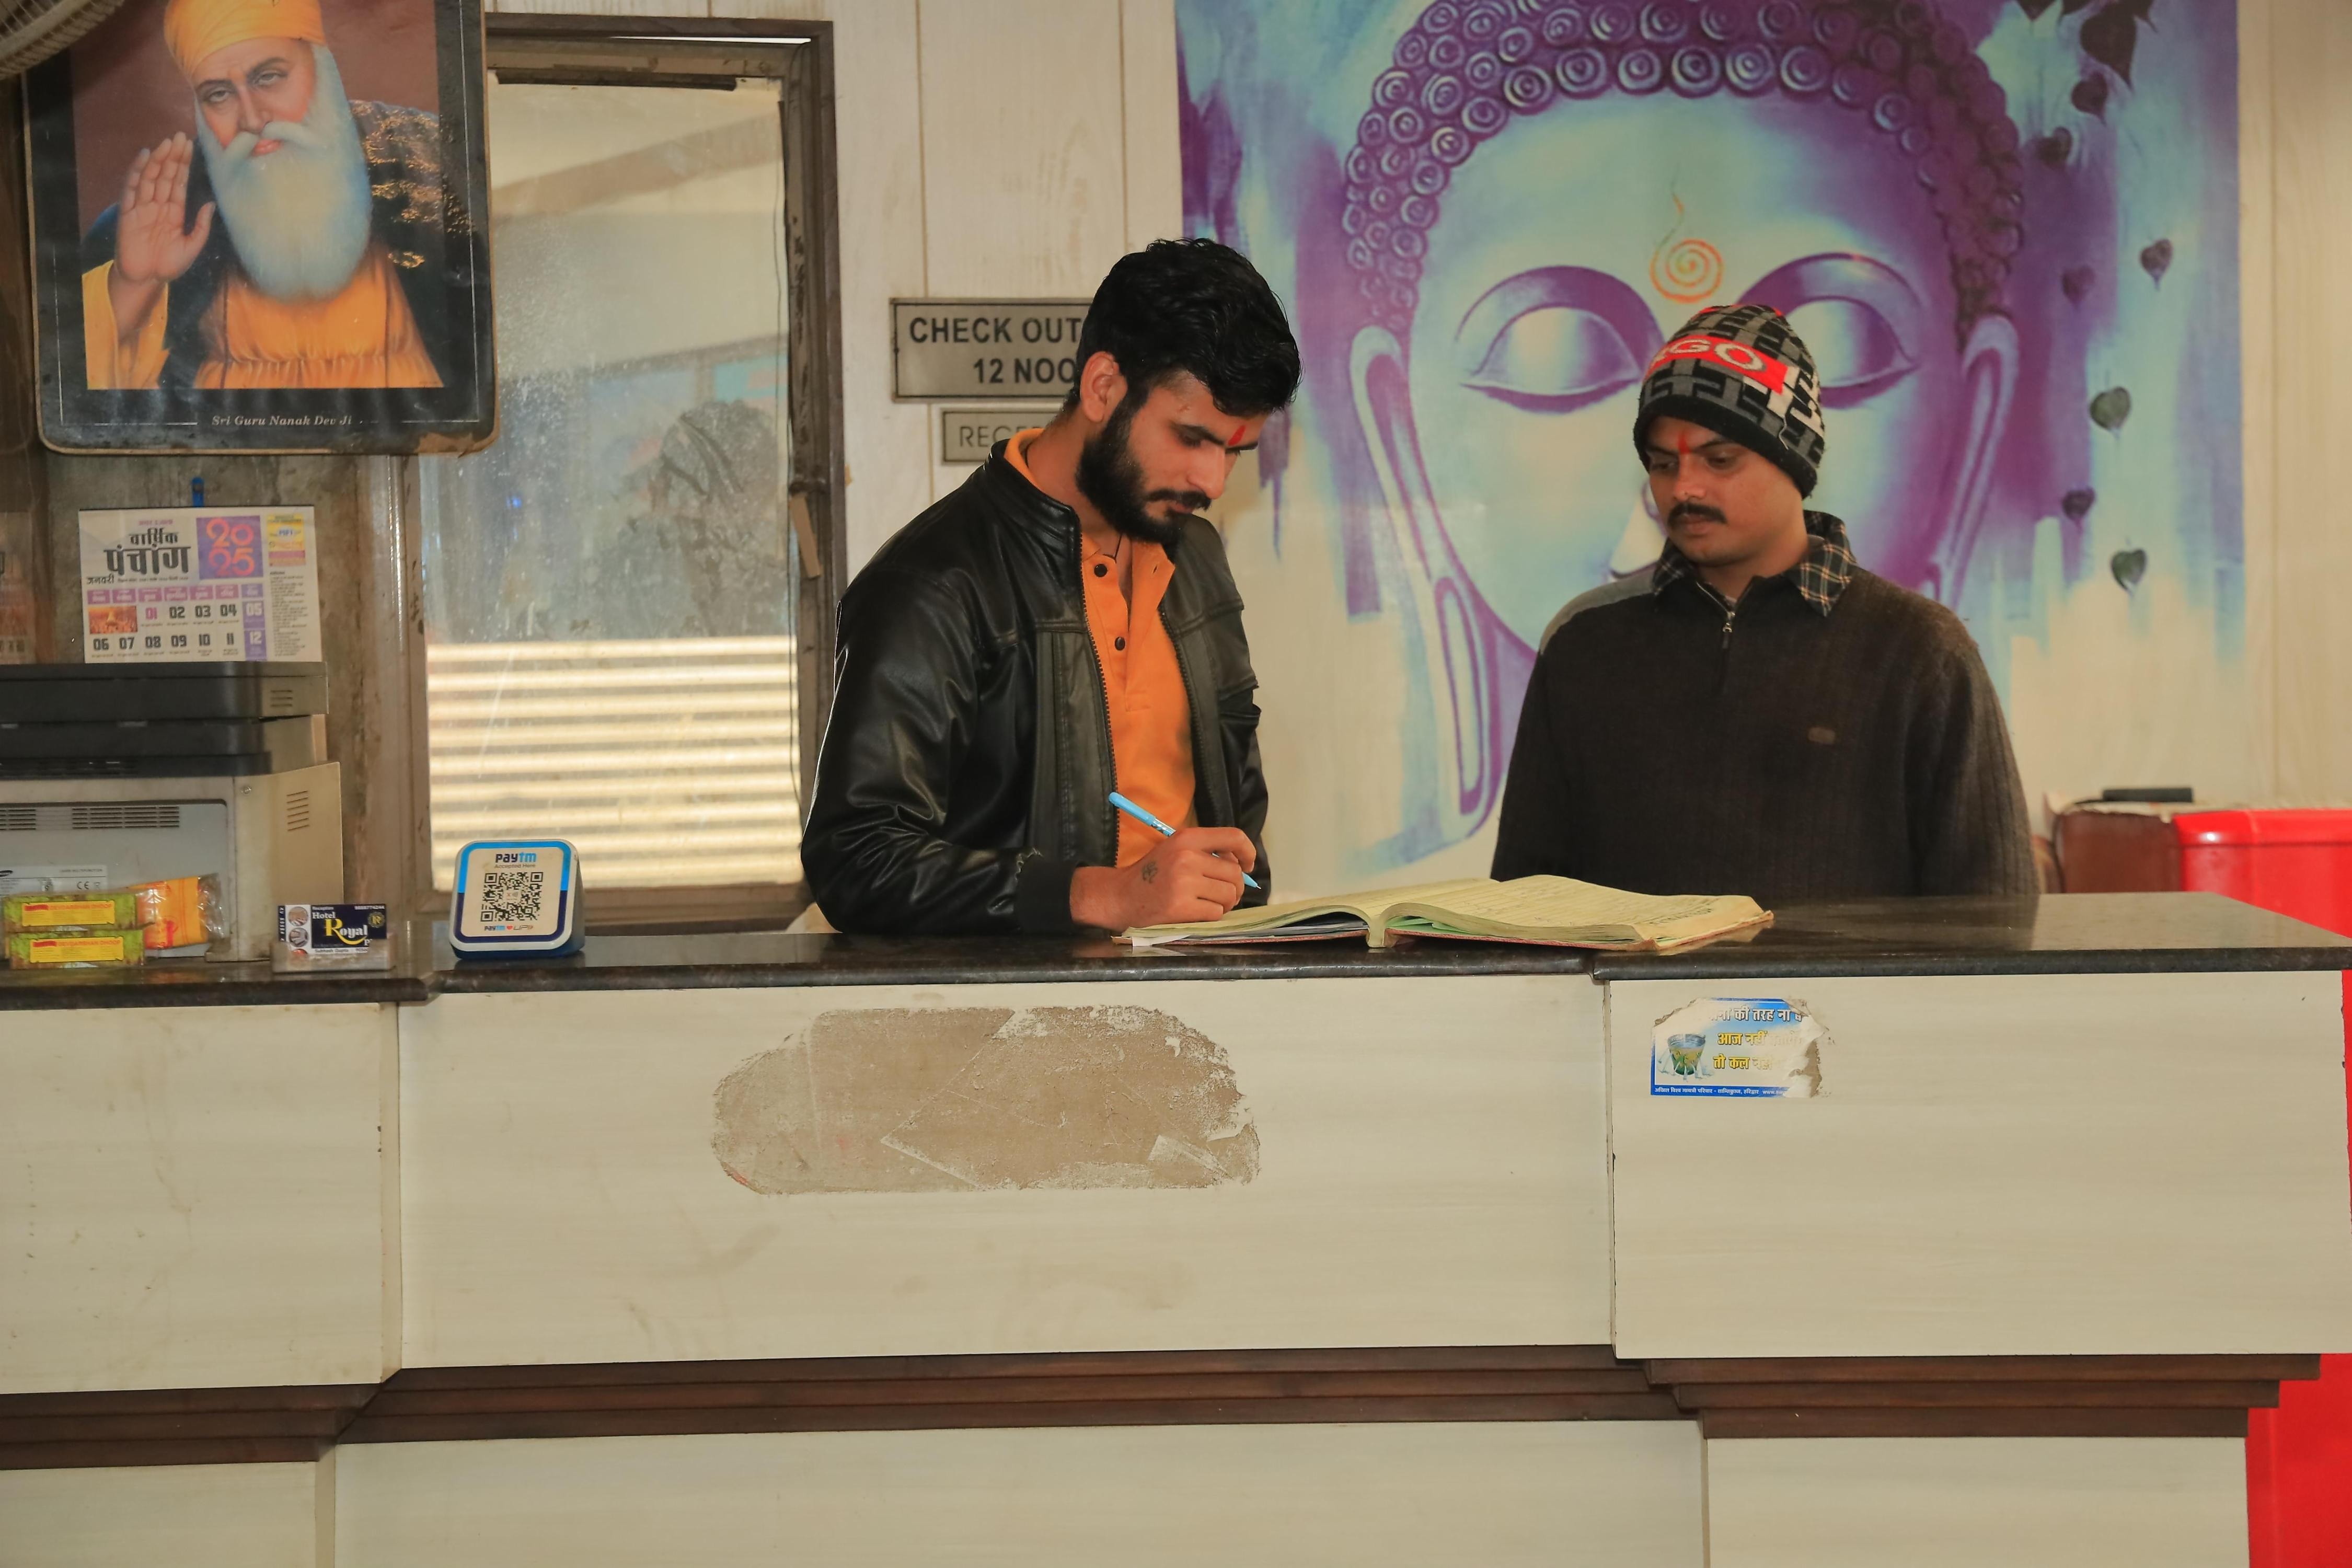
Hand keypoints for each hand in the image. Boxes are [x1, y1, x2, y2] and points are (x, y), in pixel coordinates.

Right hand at [108, 134, 213, 340]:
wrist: (146, 279)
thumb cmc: (169, 265)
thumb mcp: (192, 246)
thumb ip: (202, 226)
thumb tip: (211, 203)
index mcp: (174, 212)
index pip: (179, 183)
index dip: (184, 165)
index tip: (191, 147)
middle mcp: (158, 205)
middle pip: (166, 175)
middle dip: (173, 156)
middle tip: (181, 136)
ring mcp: (143, 207)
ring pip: (151, 177)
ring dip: (159, 159)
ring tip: (167, 142)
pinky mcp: (129, 212)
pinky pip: (132, 188)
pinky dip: (137, 172)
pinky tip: (145, 157)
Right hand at [1070, 827, 1257, 930]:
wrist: (1120, 896)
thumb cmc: (1151, 873)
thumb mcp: (1175, 850)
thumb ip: (1205, 852)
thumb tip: (1241, 866)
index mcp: (1187, 838)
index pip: (1234, 837)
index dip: (1248, 852)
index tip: (1248, 865)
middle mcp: (1187, 857)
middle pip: (1235, 874)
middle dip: (1235, 888)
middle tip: (1223, 894)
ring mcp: (1184, 882)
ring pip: (1229, 895)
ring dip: (1225, 904)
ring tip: (1209, 904)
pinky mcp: (1181, 906)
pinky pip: (1216, 912)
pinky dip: (1211, 915)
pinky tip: (1196, 912)